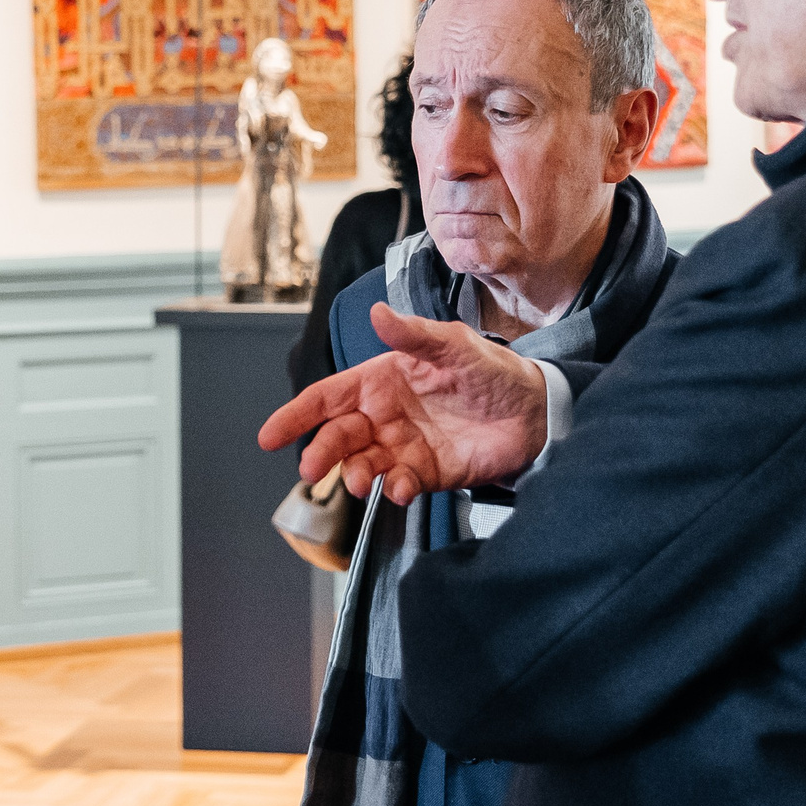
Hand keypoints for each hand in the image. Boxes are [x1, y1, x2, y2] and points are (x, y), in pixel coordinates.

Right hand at [257, 302, 549, 503]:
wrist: (537, 413)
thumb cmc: (494, 372)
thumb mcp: (454, 345)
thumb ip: (413, 335)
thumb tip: (377, 313)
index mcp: (380, 382)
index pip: (328, 398)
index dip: (296, 416)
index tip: (269, 436)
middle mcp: (384, 417)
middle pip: (338, 437)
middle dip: (321, 454)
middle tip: (313, 470)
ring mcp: (402, 448)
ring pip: (362, 466)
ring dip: (355, 476)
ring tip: (363, 482)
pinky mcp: (426, 475)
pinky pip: (398, 486)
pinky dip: (395, 491)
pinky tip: (402, 488)